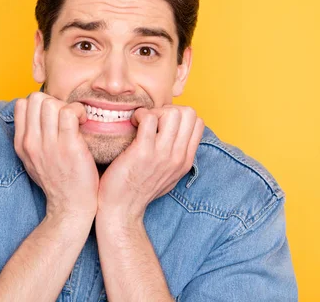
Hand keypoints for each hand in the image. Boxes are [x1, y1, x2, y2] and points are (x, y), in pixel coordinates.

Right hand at [13, 92, 98, 219]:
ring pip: (51, 103)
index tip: (54, 115)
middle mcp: (31, 142)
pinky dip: (79, 111)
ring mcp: (49, 144)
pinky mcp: (69, 146)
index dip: (40, 103)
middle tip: (67, 115)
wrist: (71, 206)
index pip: (21, 104)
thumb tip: (34, 115)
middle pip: (36, 99)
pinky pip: (69, 112)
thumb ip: (31, 138)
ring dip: (68, 105)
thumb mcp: (34, 160)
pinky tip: (85, 122)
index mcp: (22, 143)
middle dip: (54, 101)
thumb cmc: (58, 181)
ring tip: (77, 119)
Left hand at [97, 105, 203, 222]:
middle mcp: (178, 156)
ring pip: (173, 112)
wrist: (121, 211)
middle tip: (152, 119)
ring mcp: (162, 154)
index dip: (180, 115)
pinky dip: (140, 115)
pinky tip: (131, 124)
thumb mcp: (168, 176)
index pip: (198, 122)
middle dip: (169, 109)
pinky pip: (149, 118)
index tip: (162, 123)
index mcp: (185, 160)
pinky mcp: (143, 152)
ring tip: (142, 121)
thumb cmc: (138, 190)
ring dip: (155, 111)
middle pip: (189, 113)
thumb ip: (175, 157)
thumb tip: (177, 137)